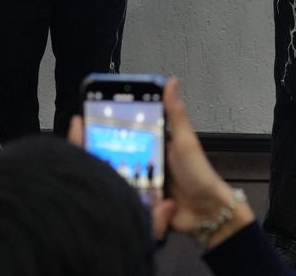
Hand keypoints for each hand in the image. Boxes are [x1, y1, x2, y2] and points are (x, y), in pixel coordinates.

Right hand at [64, 78, 253, 249]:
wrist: (205, 214)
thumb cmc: (199, 174)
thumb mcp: (185, 141)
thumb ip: (176, 113)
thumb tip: (171, 81)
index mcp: (156, 142)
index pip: (131, 128)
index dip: (113, 122)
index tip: (92, 116)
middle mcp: (147, 159)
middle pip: (119, 151)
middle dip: (106, 150)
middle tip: (90, 146)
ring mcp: (142, 180)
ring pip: (117, 172)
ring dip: (112, 172)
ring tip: (101, 170)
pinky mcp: (140, 199)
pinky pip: (123, 193)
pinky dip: (118, 191)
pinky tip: (110, 190)